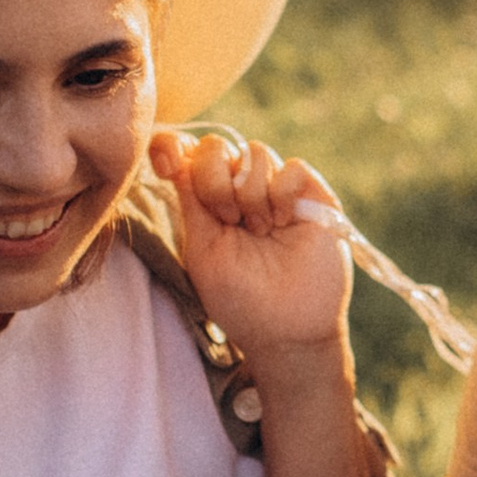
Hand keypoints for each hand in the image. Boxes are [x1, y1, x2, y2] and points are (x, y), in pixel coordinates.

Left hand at [151, 131, 352, 368]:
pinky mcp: (312, 196)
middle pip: (217, 146)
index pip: (186, 155)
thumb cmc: (240, 299)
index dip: (171, 148)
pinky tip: (285, 224)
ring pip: (255, 152)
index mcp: (208, 202)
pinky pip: (293, 167)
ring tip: (262, 231)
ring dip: (251, 195)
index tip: (165, 166)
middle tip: (229, 221)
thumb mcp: (202, 250)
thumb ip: (191, 202)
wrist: (286, 330)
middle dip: (214, 181)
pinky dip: (283, 193)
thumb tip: (177, 156)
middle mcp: (241, 190)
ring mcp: (276, 191)